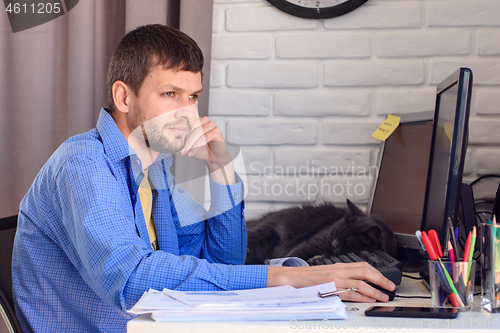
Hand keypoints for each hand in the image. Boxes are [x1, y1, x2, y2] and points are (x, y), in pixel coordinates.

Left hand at [180, 117, 234, 183]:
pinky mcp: (217, 132)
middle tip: (179, 149)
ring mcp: (212, 125)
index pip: (189, 118)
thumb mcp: (189, 144)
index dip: (182, 117)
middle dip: (185, 139)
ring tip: (185, 152)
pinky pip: (205, 137)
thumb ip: (182, 139)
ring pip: (198, 132)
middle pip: (193, 126)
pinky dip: (197, 146)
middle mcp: (205, 121)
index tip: (174, 118)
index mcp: (198, 120)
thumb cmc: (202, 151)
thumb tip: (170, 138)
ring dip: (190, 143)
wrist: (213, 159)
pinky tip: (192, 152)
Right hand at [267, 262, 395, 302]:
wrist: (291, 278)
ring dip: (375, 290)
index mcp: (339, 266)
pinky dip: (362, 297)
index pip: (364, 266)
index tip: (387, 280)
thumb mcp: (327, 274)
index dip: (378, 273)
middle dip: (381, 279)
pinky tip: (369, 300)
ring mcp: (335, 279)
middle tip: (391, 287)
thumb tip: (357, 284)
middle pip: (366, 271)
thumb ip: (341, 277)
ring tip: (384, 297)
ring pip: (361, 282)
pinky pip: (350, 293)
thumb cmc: (308, 278)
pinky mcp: (331, 288)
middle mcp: (339, 270)